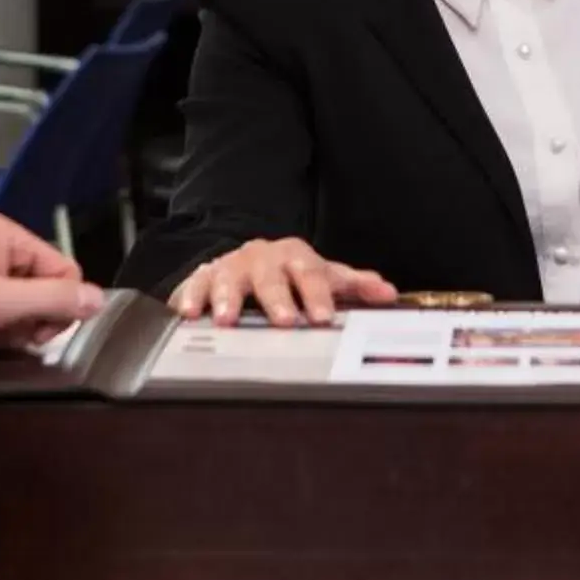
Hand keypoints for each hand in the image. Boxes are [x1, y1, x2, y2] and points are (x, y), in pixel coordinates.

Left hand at [0, 214, 102, 360]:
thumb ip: (52, 300)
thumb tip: (97, 300)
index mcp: (6, 236)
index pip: (65, 269)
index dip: (60, 303)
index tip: (38, 329)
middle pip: (47, 287)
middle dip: (37, 317)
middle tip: (10, 333)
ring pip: (26, 304)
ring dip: (17, 327)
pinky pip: (3, 313)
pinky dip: (0, 330)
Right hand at [169, 237, 395, 327]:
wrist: (248, 261)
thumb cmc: (290, 273)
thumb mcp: (324, 276)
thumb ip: (355, 285)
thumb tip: (389, 293)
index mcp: (296, 257)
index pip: (311, 274)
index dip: (317, 295)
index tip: (323, 316)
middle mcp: (263, 258)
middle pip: (270, 276)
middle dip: (276, 299)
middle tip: (284, 321)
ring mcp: (231, 266)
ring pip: (229, 278)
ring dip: (228, 299)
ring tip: (227, 320)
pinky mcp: (202, 278)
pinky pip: (194, 285)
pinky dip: (190, 298)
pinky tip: (190, 313)